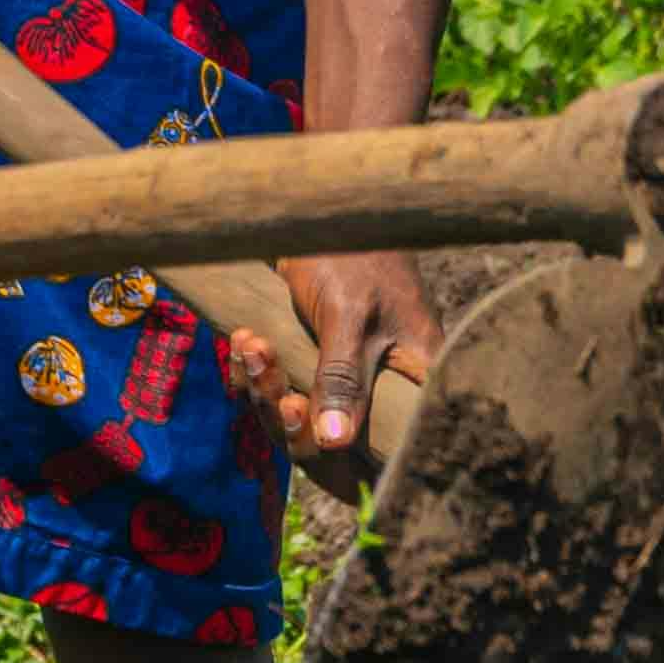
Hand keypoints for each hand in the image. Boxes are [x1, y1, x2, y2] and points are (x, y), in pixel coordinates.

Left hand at [231, 250, 439, 497]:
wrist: (318, 207)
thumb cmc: (350, 251)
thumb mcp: (347, 315)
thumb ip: (344, 377)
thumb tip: (336, 441)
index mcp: (419, 379)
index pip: (395, 446)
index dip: (350, 455)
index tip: (299, 411)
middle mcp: (390, 388)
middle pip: (338, 445)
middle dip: (290, 418)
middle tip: (267, 371)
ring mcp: (353, 380)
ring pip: (305, 420)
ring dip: (267, 389)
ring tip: (250, 344)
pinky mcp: (320, 368)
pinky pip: (285, 392)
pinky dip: (258, 374)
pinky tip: (244, 340)